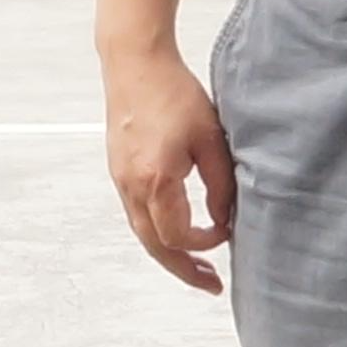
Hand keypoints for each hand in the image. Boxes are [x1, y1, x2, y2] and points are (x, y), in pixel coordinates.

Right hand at [101, 40, 234, 293]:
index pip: (178, 235)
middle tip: (212, 285)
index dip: (205, 244)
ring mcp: (120, 178)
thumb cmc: (175, 94)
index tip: (227, 235)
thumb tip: (225, 220)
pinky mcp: (118, 169)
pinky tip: (176, 228)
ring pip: (143, 232)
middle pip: (155, 245)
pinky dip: (157, 230)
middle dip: (184, 269)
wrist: (134, 62)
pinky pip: (136, 213)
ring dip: (169, 252)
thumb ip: (221, 185)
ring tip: (195, 264)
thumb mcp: (210, 139)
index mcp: (156, 180)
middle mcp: (131, 185)